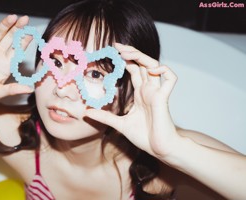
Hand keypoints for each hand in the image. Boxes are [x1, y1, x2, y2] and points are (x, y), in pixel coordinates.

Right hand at [0, 15, 32, 106]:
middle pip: (9, 39)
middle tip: (25, 19)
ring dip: (3, 25)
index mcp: (5, 65)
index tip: (32, 33)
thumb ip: (12, 89)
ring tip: (12, 17)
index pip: (18, 51)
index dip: (24, 42)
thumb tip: (30, 89)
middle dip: (17, 29)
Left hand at [85, 43, 181, 159]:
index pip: (133, 70)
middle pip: (142, 64)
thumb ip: (105, 117)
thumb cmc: (143, 137)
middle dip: (131, 53)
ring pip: (154, 66)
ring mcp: (156, 93)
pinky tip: (153, 69)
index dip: (125, 60)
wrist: (159, 150)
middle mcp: (148, 90)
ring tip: (127, 53)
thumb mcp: (119, 124)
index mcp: (140, 94)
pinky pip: (171, 79)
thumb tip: (87, 112)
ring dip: (141, 57)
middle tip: (116, 46)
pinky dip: (165, 71)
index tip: (112, 52)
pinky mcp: (164, 98)